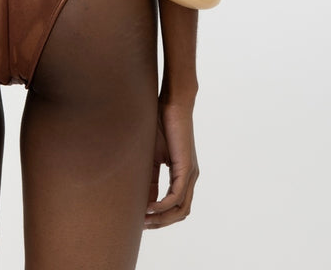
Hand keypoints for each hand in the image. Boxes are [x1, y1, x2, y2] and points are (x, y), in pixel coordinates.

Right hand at [144, 101, 198, 228]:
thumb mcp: (152, 155)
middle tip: (142, 226)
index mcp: (183, 174)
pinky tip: (149, 206)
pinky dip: (163, 205)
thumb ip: (150, 176)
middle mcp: (190, 177)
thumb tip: (143, 198)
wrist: (173, 104)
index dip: (159, 216)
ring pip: (180, 209)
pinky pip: (177, 196)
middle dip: (161, 223)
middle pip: (180, 212)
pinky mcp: (186, 167)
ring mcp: (190, 174)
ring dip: (162, 218)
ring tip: (144, 219)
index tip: (140, 220)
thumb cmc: (162, 124)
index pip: (175, 205)